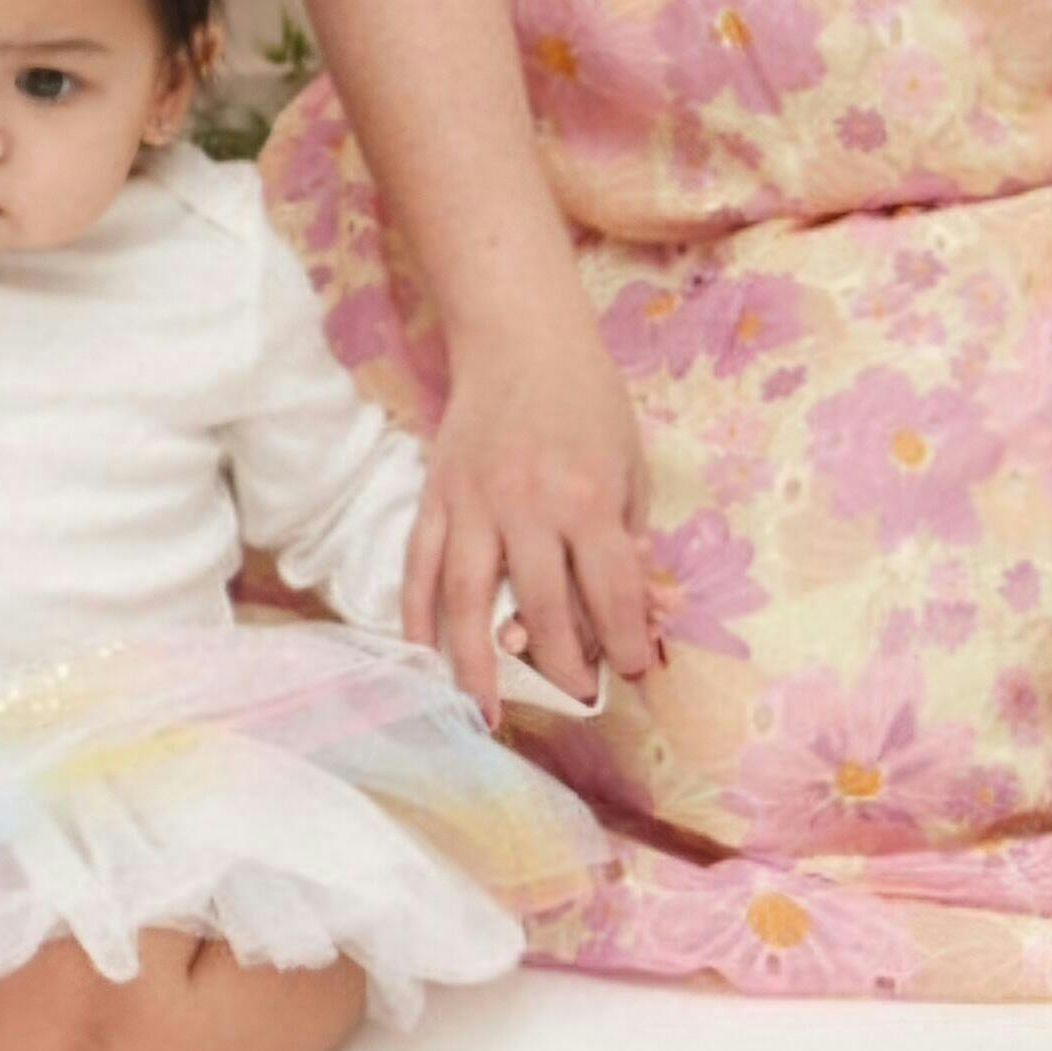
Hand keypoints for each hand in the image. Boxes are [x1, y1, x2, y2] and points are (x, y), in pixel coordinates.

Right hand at [401, 309, 655, 723]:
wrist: (519, 336)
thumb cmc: (586, 398)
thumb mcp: (630, 460)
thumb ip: (626, 532)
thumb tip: (626, 606)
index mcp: (586, 498)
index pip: (611, 590)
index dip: (626, 641)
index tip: (634, 671)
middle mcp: (527, 508)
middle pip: (543, 610)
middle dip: (564, 666)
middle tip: (576, 696)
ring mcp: (473, 505)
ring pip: (470, 602)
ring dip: (477, 666)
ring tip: (485, 714)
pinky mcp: (434, 496)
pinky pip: (419, 567)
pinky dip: (417, 616)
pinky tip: (423, 657)